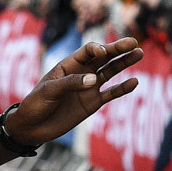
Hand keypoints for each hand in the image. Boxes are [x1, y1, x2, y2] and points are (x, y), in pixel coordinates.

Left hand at [7, 38, 142, 145]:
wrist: (33, 127)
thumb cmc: (36, 103)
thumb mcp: (49, 90)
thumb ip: (71, 83)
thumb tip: (93, 80)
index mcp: (68, 65)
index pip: (87, 51)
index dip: (96, 49)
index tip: (102, 53)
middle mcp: (82, 73)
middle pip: (103, 58)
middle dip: (117, 49)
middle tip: (133, 43)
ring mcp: (89, 87)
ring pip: (110, 72)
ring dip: (124, 63)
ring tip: (139, 53)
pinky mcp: (93, 103)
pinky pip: (111, 93)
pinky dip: (122, 88)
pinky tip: (134, 82)